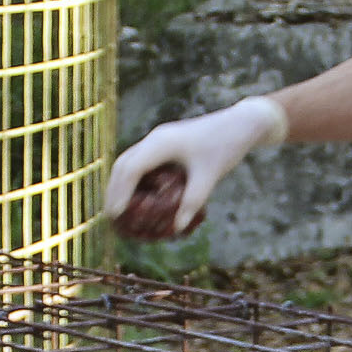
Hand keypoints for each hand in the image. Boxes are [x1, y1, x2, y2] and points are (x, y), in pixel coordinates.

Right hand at [103, 96, 288, 239]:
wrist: (240, 124)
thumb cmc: (225, 147)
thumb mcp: (209, 177)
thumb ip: (192, 201)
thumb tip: (177, 228)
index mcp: (161, 143)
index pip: (131, 168)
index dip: (120, 192)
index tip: (115, 214)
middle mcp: (155, 138)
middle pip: (123, 163)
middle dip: (114, 189)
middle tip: (110, 216)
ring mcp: (158, 138)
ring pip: (129, 160)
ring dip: (121, 182)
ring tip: (118, 207)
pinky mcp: (165, 142)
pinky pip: (141, 159)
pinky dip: (133, 177)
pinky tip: (137, 195)